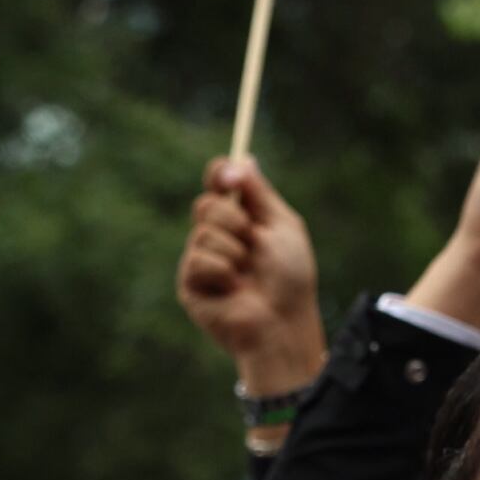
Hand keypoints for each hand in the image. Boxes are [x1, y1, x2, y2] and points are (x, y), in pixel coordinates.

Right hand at [180, 158, 327, 398]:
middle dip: (233, 219)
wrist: (284, 320)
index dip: (219, 173)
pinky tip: (234, 290)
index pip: (217, 184)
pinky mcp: (189, 285)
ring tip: (247, 274)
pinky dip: (222, 272)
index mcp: (239, 218)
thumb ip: (260, 194)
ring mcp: (200, 261)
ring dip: (234, 250)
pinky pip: (198, 260)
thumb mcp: (282, 226)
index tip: (228, 174)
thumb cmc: (290, 278)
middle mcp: (215, 237)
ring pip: (202, 233)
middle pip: (205, 204)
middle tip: (252, 240)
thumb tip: (242, 159)